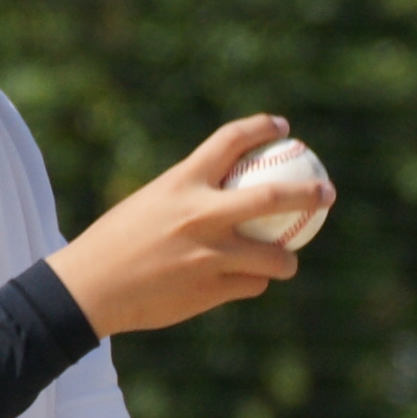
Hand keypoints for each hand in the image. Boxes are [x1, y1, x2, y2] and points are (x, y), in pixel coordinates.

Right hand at [49, 116, 334, 336]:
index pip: (230, 140)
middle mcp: (199, 215)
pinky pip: (250, 285)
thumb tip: (225, 194)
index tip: (283, 128)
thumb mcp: (150, 204)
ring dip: (287, 260)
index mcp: (181, 182)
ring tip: (288, 261)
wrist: (89, 289)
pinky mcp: (210, 290)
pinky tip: (245, 283)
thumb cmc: (116, 243)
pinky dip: (252, 282)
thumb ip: (190, 198)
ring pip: (273, 256)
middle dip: (308, 194)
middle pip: (271, 197)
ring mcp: (208, 254)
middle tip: (327, 193)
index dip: (262, 127)